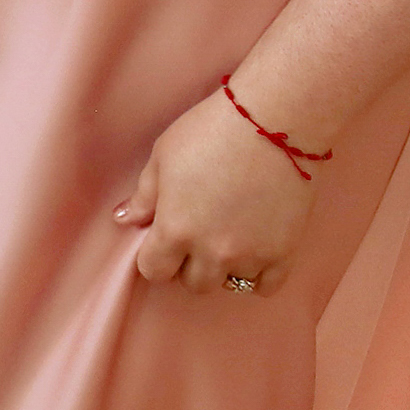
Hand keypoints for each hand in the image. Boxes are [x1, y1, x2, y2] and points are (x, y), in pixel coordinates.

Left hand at [114, 84, 321, 298]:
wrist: (272, 122)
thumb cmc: (208, 132)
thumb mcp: (162, 157)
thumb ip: (144, 196)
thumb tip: (124, 219)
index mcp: (175, 230)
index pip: (154, 270)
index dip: (154, 257)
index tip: (161, 240)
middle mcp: (212, 252)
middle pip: (193, 282)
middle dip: (188, 263)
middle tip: (196, 233)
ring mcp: (251, 256)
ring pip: (229, 284)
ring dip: (224, 266)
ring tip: (226, 234)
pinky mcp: (285, 253)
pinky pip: (266, 287)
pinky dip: (257, 275)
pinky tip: (253, 250)